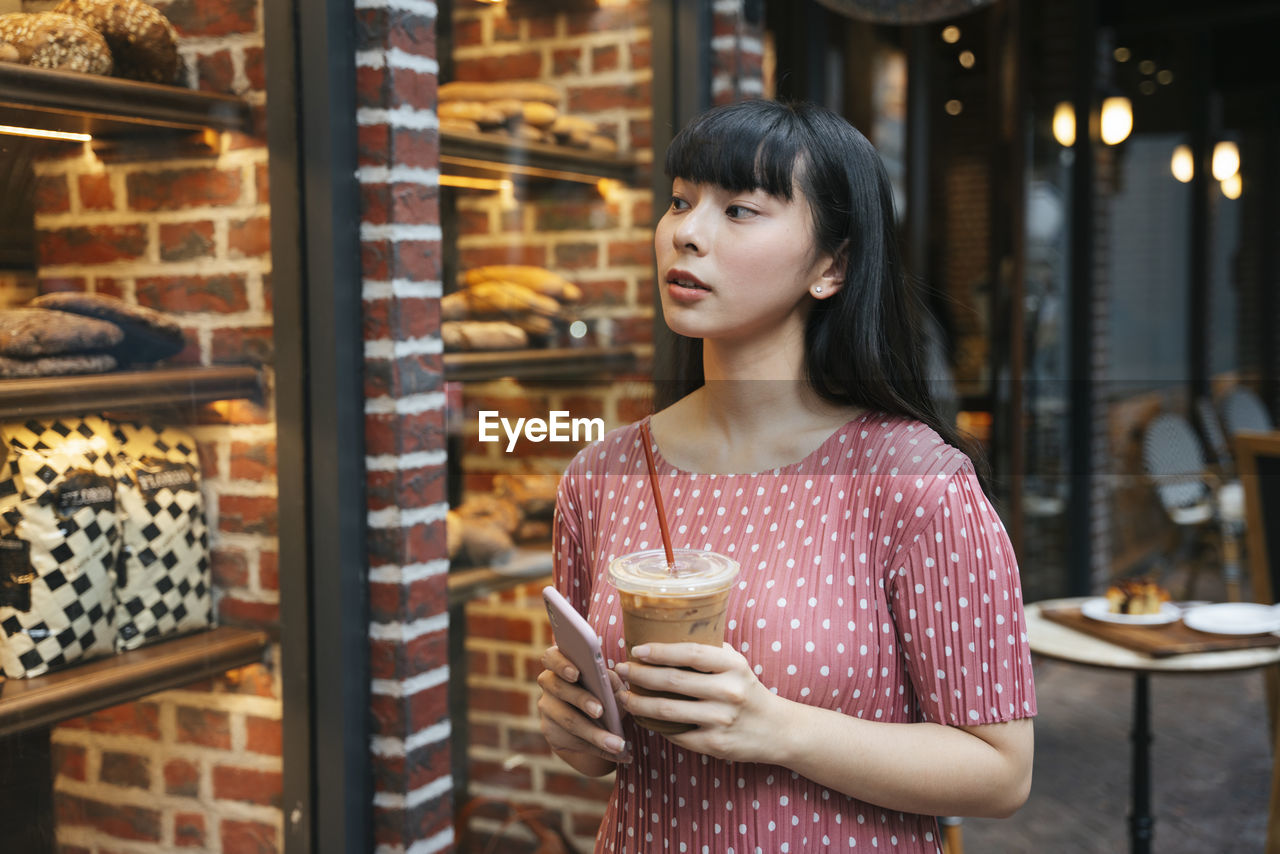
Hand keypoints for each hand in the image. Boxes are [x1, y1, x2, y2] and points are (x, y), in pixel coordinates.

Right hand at [536, 645, 631, 767]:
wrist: (598, 723)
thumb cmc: (605, 694)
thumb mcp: (611, 685)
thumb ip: (610, 680)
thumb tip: (609, 682)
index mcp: (562, 664)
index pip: (552, 657)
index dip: (562, 664)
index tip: (577, 674)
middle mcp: (549, 684)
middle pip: (559, 689)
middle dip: (581, 700)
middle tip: (600, 711)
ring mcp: (547, 709)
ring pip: (567, 721)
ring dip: (595, 734)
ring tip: (618, 744)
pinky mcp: (551, 733)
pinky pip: (573, 741)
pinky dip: (597, 748)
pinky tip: (616, 753)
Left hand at [615, 642, 784, 762]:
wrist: (776, 730)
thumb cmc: (748, 690)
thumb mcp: (737, 665)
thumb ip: (709, 651)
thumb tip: (666, 636)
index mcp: (733, 666)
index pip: (689, 653)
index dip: (659, 650)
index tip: (637, 650)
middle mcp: (728, 692)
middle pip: (671, 681)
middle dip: (639, 675)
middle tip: (621, 669)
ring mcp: (720, 720)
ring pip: (666, 711)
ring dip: (638, 703)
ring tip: (623, 695)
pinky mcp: (714, 744)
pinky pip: (675, 733)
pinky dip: (654, 725)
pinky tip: (643, 717)